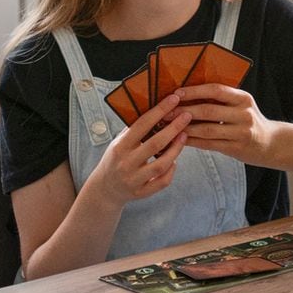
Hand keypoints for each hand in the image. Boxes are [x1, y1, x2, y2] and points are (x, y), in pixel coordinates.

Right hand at [91, 93, 192, 207]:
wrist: (105, 189)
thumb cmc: (115, 159)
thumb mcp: (118, 142)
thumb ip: (134, 129)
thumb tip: (156, 108)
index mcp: (120, 146)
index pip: (142, 125)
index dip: (159, 111)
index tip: (174, 99)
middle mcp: (126, 163)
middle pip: (155, 144)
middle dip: (174, 128)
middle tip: (187, 115)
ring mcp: (134, 179)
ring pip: (161, 165)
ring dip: (176, 149)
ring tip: (184, 135)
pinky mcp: (141, 192)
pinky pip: (162, 182)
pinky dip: (171, 170)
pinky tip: (174, 160)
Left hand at [175, 83, 279, 166]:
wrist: (269, 143)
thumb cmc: (248, 121)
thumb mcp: (241, 105)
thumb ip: (221, 100)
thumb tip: (187, 95)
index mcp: (243, 98)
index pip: (216, 90)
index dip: (194, 91)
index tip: (176, 93)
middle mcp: (244, 114)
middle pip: (209, 110)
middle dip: (184, 111)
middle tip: (166, 112)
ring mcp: (241, 132)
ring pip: (207, 129)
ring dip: (185, 128)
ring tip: (169, 126)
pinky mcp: (236, 148)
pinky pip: (209, 144)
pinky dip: (193, 141)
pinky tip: (180, 139)